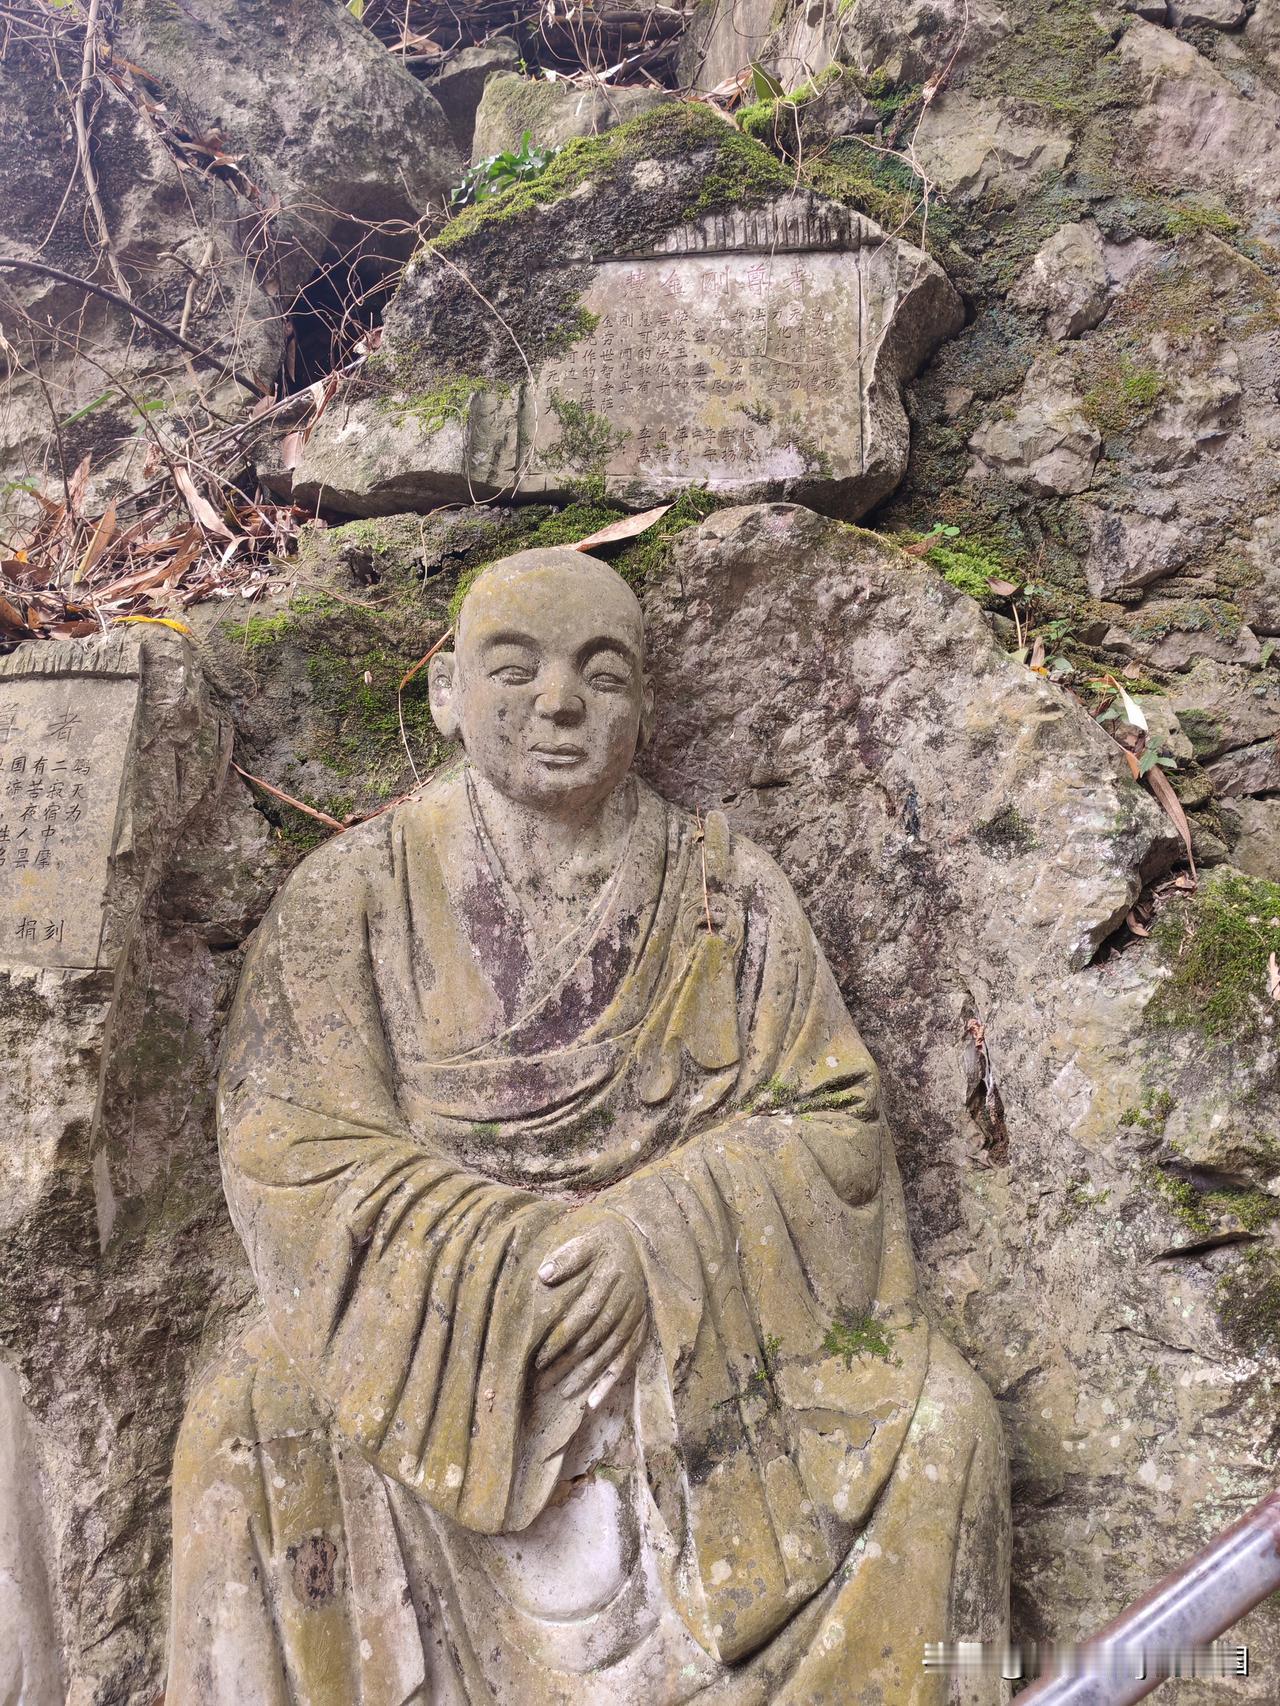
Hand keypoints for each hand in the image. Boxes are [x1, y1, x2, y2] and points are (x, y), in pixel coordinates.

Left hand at [533, 1212, 647, 1405]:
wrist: (642, 1238)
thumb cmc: (607, 1239)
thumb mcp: (589, 1238)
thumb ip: (568, 1256)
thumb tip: (543, 1274)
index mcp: (610, 1278)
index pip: (582, 1315)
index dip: (560, 1338)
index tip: (538, 1356)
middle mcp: (625, 1301)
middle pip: (593, 1338)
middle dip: (567, 1362)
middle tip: (541, 1381)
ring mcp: (635, 1317)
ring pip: (609, 1352)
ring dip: (586, 1375)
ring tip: (563, 1393)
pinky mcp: (641, 1327)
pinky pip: (628, 1359)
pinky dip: (611, 1381)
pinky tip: (593, 1401)